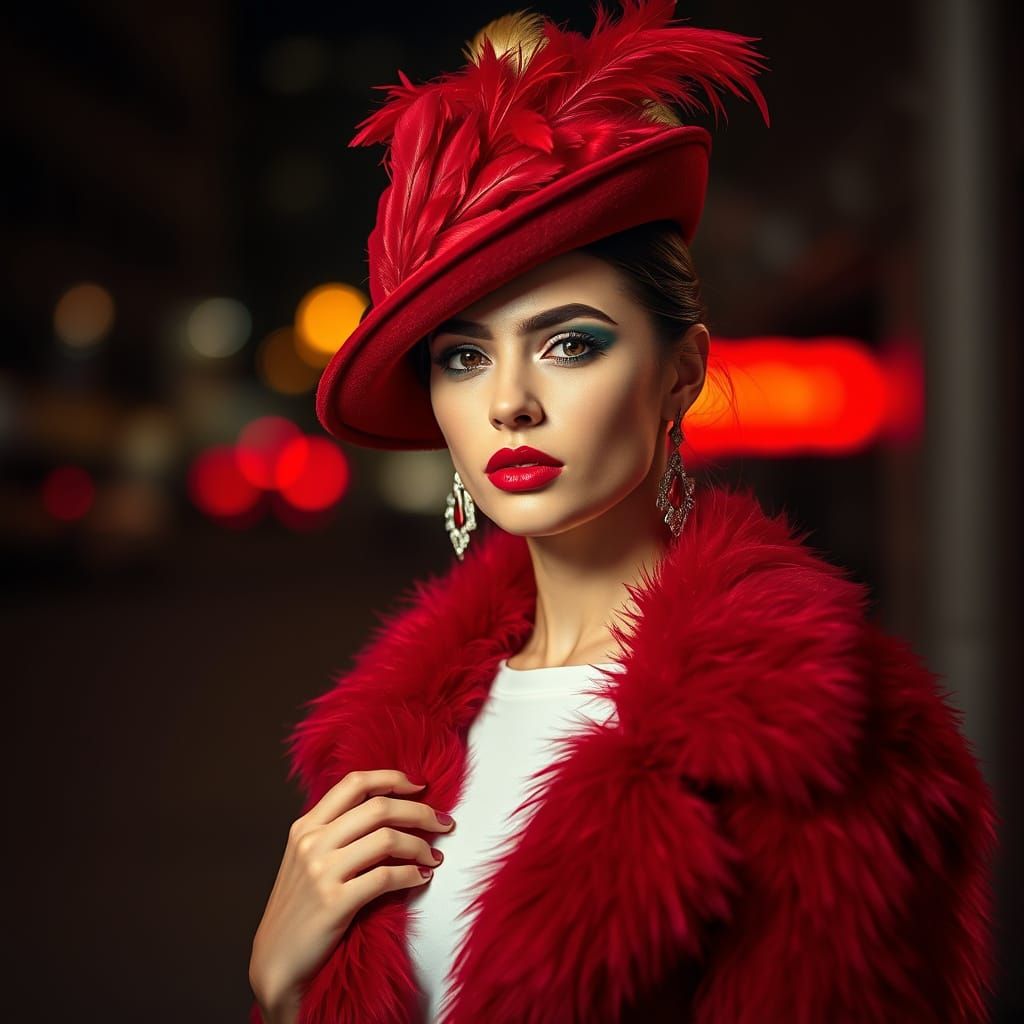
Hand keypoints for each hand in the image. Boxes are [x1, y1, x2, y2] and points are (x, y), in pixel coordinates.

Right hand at [249, 769, 453, 1015]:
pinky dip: (412, 874)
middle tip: (443, 823)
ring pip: (387, 838)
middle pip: (379, 807)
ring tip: (434, 856)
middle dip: (420, 812)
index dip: (392, 779)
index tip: (419, 787)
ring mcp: (321, 871)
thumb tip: (387, 807)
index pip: (354, 783)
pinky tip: (421, 878)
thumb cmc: (300, 908)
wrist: (276, 961)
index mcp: (306, 826)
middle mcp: (312, 842)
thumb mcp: (306, 858)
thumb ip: (335, 831)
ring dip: (421, 845)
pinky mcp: (335, 902)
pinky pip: (386, 876)